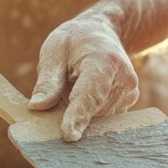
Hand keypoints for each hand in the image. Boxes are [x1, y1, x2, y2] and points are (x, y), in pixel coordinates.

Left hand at [29, 15, 139, 141]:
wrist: (101, 32)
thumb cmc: (74, 41)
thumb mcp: (54, 51)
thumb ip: (47, 80)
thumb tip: (37, 107)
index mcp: (105, 61)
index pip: (90, 94)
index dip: (78, 115)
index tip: (68, 135)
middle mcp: (124, 78)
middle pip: (94, 110)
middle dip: (73, 113)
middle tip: (59, 94)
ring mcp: (129, 91)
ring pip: (99, 118)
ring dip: (82, 112)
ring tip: (75, 84)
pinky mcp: (128, 101)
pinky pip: (104, 117)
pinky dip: (90, 112)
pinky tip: (84, 93)